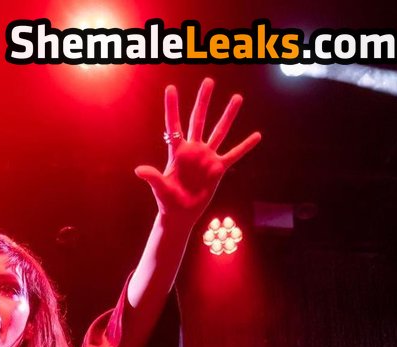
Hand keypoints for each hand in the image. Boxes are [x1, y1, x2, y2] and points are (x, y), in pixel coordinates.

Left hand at [136, 77, 260, 223]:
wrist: (181, 214)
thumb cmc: (167, 201)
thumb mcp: (160, 188)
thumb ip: (152, 177)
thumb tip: (139, 170)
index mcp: (177, 152)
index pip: (174, 125)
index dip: (172, 107)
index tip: (170, 88)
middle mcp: (193, 150)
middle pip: (199, 120)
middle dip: (203, 101)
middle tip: (208, 81)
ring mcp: (207, 157)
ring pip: (219, 131)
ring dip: (229, 115)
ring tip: (237, 97)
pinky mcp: (218, 168)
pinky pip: (234, 154)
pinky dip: (245, 146)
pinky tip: (257, 136)